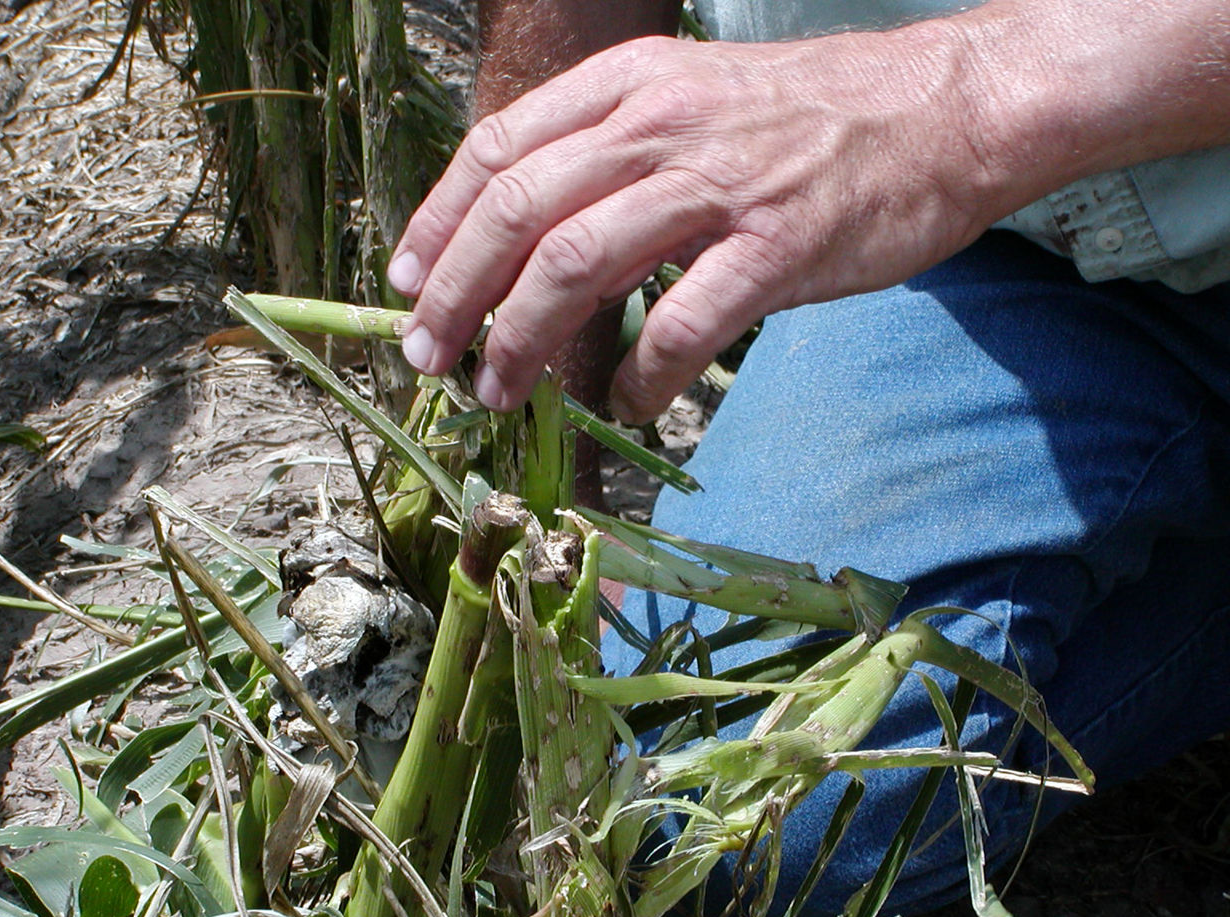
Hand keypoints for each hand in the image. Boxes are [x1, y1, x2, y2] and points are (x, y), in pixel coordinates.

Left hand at [389, 25, 1017, 422]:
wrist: (940, 108)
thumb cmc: (809, 116)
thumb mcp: (692, 101)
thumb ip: (611, 152)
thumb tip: (532, 232)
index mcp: (628, 85)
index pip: (497, 151)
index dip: (436, 224)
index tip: (403, 282)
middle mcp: (659, 125)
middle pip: (517, 211)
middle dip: (454, 294)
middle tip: (427, 356)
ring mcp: (718, 185)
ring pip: (577, 265)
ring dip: (521, 341)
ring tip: (497, 392)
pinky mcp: (777, 246)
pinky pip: (685, 324)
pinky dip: (643, 375)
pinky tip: (627, 405)